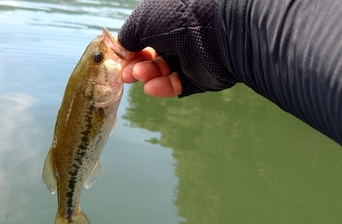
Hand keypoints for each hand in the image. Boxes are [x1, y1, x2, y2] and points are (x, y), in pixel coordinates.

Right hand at [118, 0, 236, 96]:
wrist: (221, 32)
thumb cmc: (179, 18)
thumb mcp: (142, 21)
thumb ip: (127, 36)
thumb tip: (122, 49)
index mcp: (168, 17)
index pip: (144, 35)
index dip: (130, 47)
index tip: (120, 57)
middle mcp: (180, 35)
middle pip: (151, 55)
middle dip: (136, 64)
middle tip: (127, 74)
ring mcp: (191, 56)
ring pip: (162, 71)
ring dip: (147, 75)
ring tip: (140, 76)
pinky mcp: (200, 77)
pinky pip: (177, 84)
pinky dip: (162, 87)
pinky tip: (151, 87)